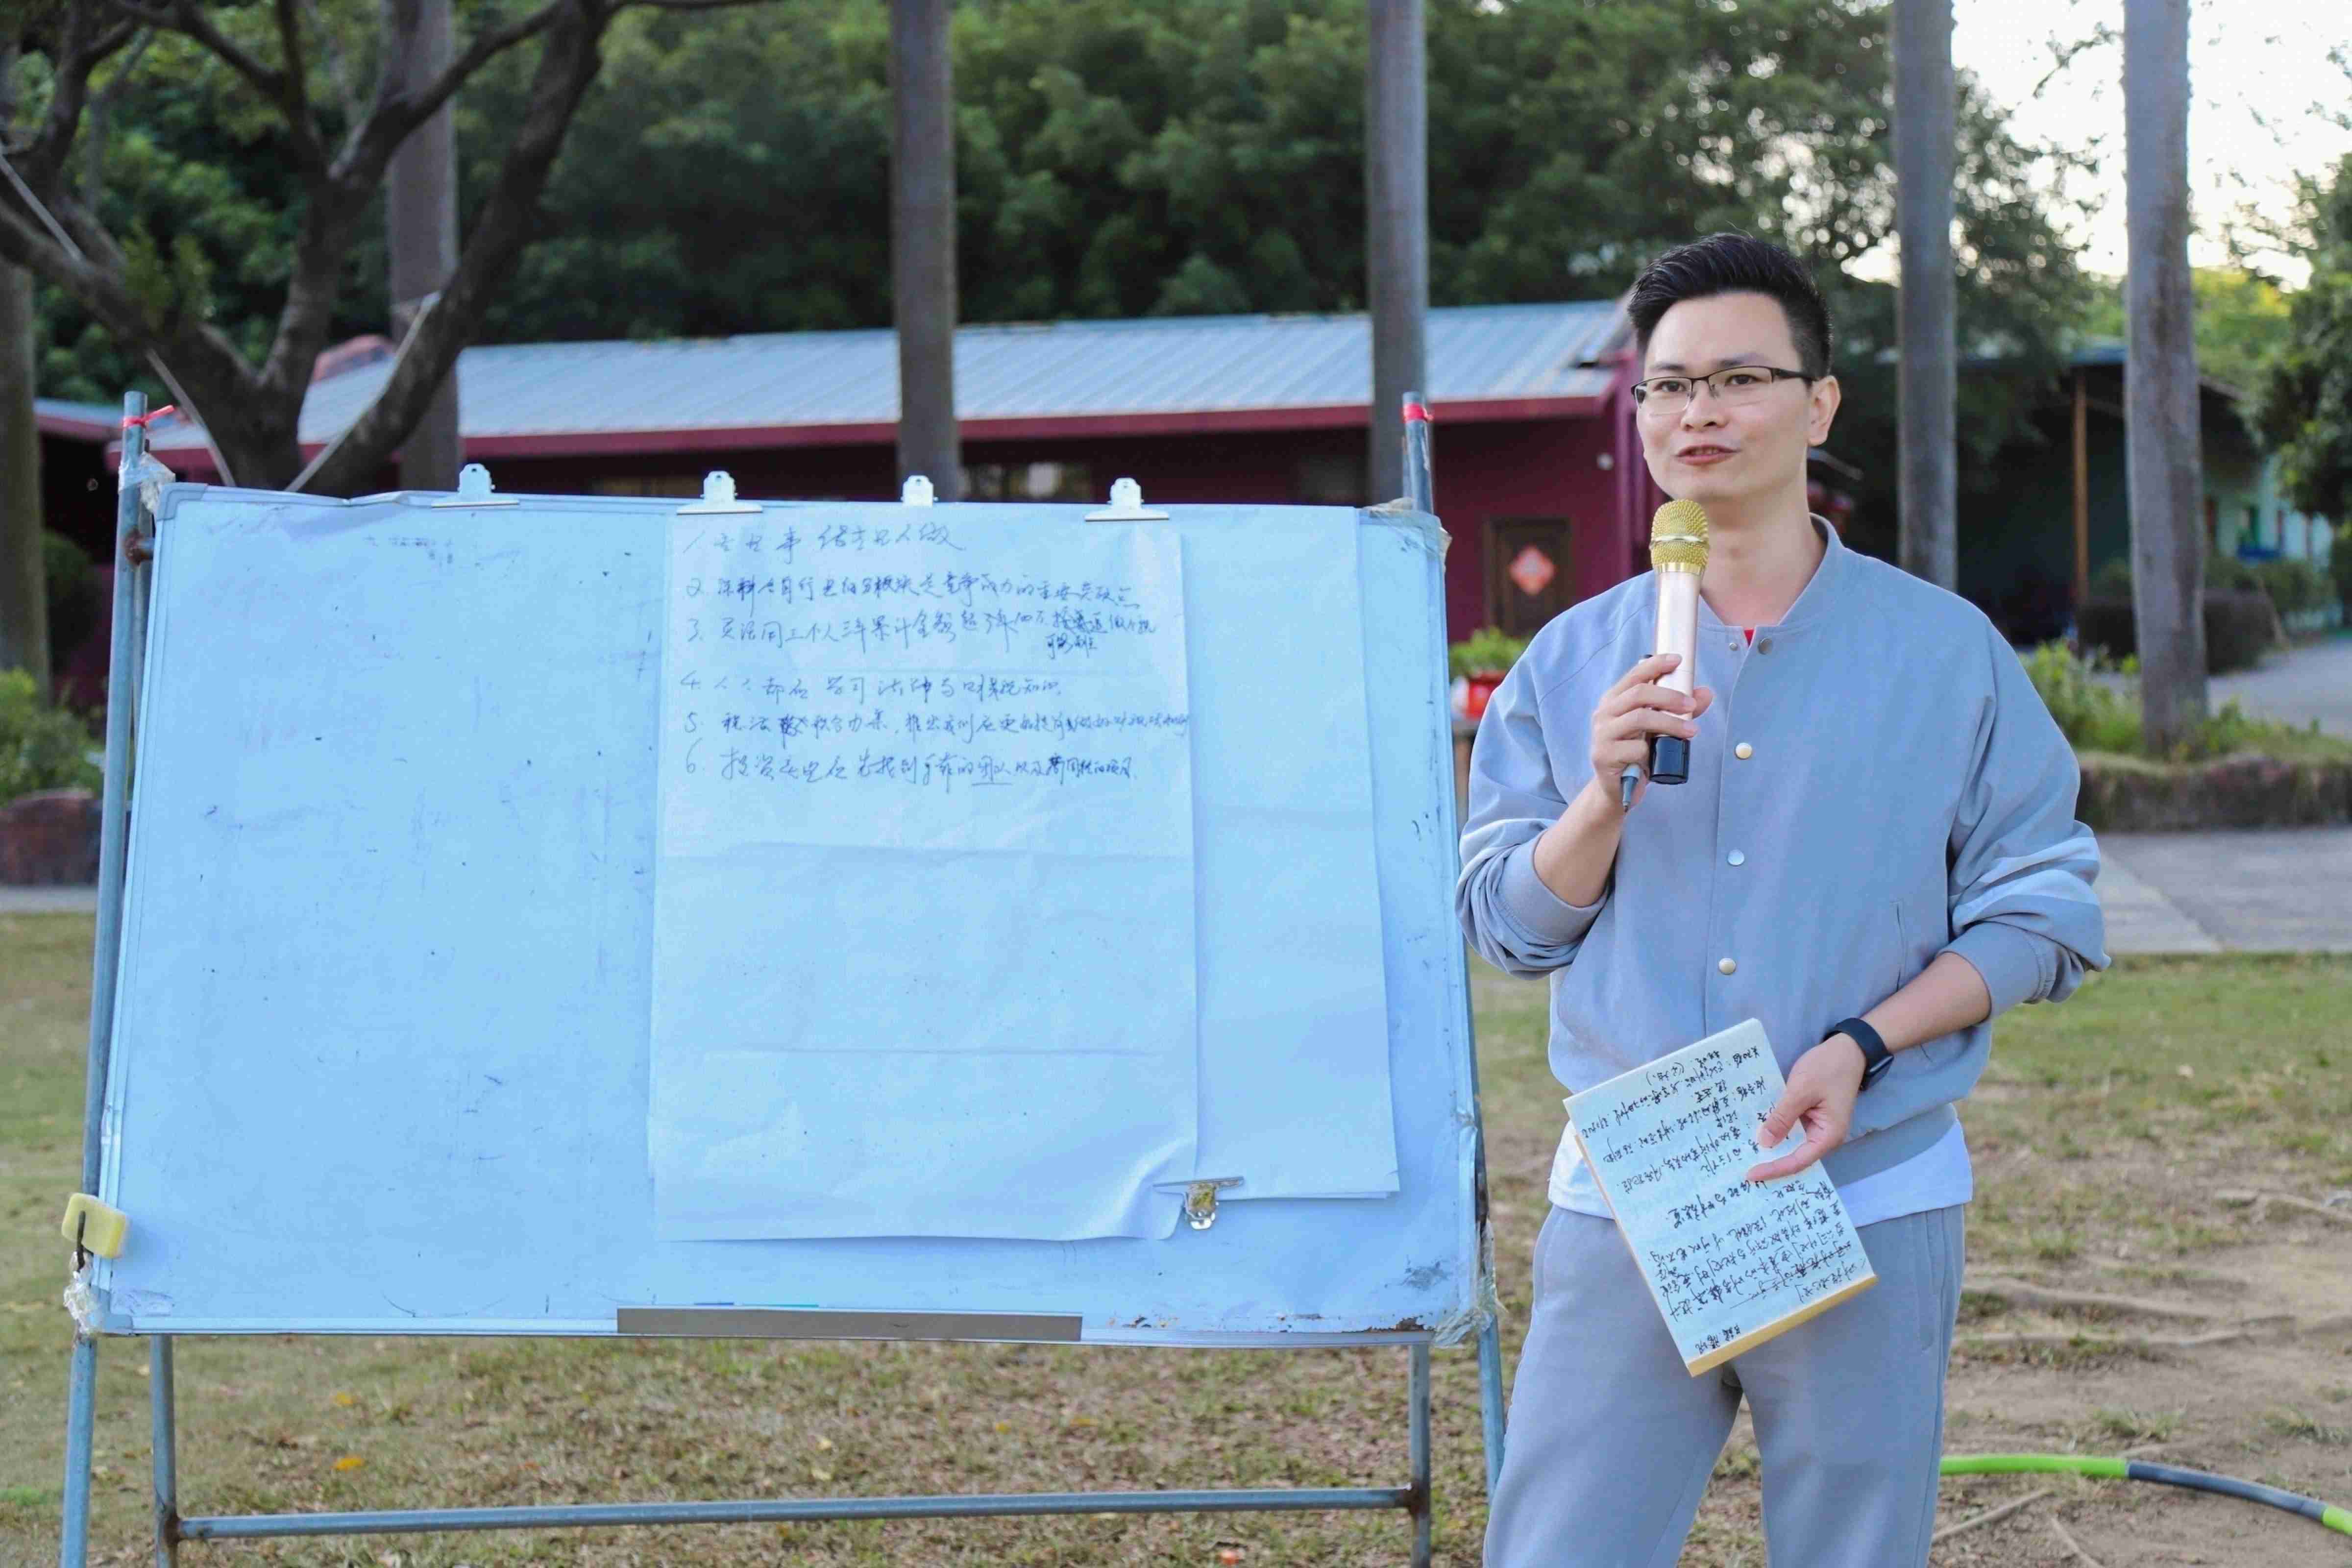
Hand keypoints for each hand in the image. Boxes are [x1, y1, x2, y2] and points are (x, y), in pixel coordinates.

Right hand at [1589, 653, 1713, 808]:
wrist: (1616, 790)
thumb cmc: (1637, 754)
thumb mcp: (1658, 730)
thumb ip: (1679, 711)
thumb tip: (1705, 693)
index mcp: (1614, 701)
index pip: (1634, 675)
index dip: (1656, 664)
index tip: (1678, 659)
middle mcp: (1604, 713)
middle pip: (1638, 693)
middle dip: (1670, 696)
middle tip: (1692, 704)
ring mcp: (1602, 734)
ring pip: (1639, 718)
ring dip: (1670, 723)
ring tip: (1691, 731)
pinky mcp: (1604, 756)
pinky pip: (1636, 748)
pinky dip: (1651, 752)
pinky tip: (1655, 758)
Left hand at [1744, 1035, 1866, 1182]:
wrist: (1846, 1049)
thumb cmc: (1828, 1068)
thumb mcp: (1801, 1091)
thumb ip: (1783, 1117)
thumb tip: (1764, 1143)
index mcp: (1828, 1136)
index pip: (1798, 1161)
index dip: (1774, 1169)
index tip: (1751, 1175)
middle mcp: (1824, 1137)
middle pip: (1794, 1157)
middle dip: (1770, 1162)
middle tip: (1741, 1168)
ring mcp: (1817, 1127)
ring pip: (1791, 1144)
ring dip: (1771, 1147)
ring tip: (1744, 1154)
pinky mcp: (1810, 1116)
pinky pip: (1791, 1129)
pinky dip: (1775, 1130)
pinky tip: (1755, 1131)